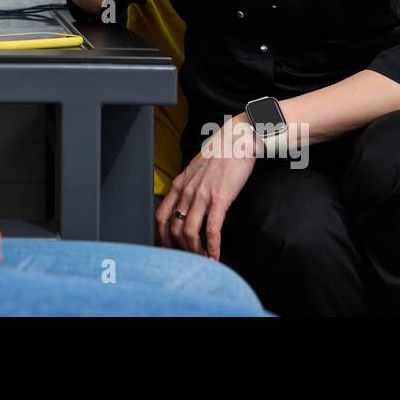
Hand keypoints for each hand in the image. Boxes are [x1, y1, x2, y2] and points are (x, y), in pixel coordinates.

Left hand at [155, 115, 257, 260]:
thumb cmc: (221, 154)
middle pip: (173, 228)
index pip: (162, 216)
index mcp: (179, 184)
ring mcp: (201, 195)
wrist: (237, 139)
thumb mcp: (197, 169)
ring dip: (194, 252)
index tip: (169, 248)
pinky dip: (212, 247)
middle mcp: (186, 191)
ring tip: (202, 261)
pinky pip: (211, 229)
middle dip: (179, 248)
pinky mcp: (219, 198)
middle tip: (188, 259)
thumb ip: (190, 185)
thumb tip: (188, 202)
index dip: (163, 236)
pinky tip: (215, 256)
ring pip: (189, 232)